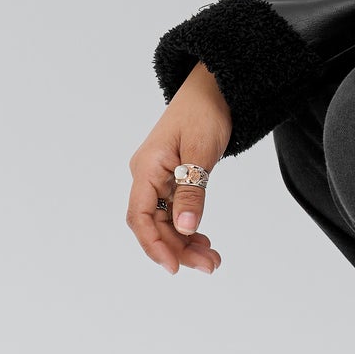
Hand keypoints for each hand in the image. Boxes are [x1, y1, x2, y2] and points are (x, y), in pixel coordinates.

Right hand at [126, 60, 231, 275]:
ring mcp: (159, 178)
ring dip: (185, 242)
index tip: (173, 268)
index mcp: (146, 168)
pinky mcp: (173, 178)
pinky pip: (175, 210)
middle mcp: (147, 176)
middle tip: (210, 266)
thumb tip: (185, 229)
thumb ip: (193, 191)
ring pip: (166, 221)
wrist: (214, 85)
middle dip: (178, 249)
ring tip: (212, 260)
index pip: (140, 216)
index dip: (153, 245)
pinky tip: (203, 240)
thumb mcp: (202, 150)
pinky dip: (189, 227)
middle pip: (154, 224)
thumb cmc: (206, 110)